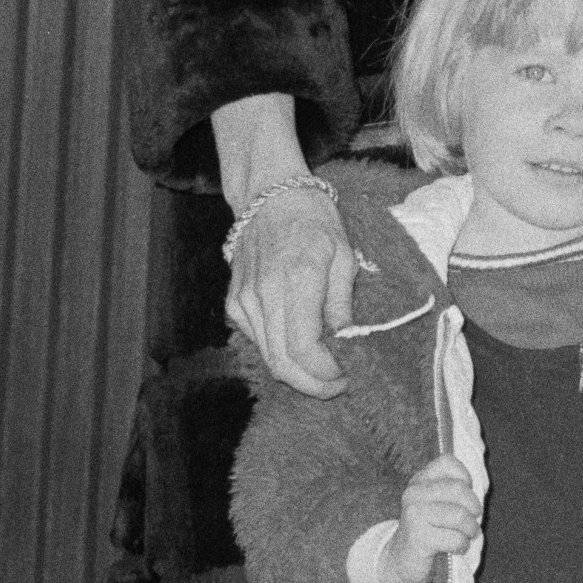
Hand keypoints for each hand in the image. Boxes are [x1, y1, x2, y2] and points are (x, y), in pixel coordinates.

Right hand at [227, 183, 354, 396]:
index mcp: (296, 280)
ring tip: (325, 370)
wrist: (269, 197)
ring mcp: (244, 301)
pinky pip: (258, 341)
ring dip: (297, 373)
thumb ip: (341, 303)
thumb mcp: (343, 255)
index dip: (325, 373)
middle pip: (282, 363)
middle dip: (312, 384)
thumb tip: (345, 343)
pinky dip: (280, 353)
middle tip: (338, 385)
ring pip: (268, 357)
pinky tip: (302, 347)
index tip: (347, 378)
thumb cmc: (313, 220)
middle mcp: (264, 295)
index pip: (304, 348)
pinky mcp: (235, 303)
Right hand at [379, 457, 479, 582]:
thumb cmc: (431, 529)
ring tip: (466, 535)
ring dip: (470, 530)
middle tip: (472, 521)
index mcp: (420, 480)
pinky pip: (455, 538)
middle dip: (474, 508)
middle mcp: (414, 493)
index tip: (464, 497)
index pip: (448, 463)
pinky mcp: (418, 537)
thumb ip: (457, 491)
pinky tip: (456, 548)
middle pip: (459, 489)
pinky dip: (462, 545)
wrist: (402, 559)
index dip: (465, 478)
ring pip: (460, 515)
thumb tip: (480, 488)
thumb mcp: (440, 503)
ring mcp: (414, 514)